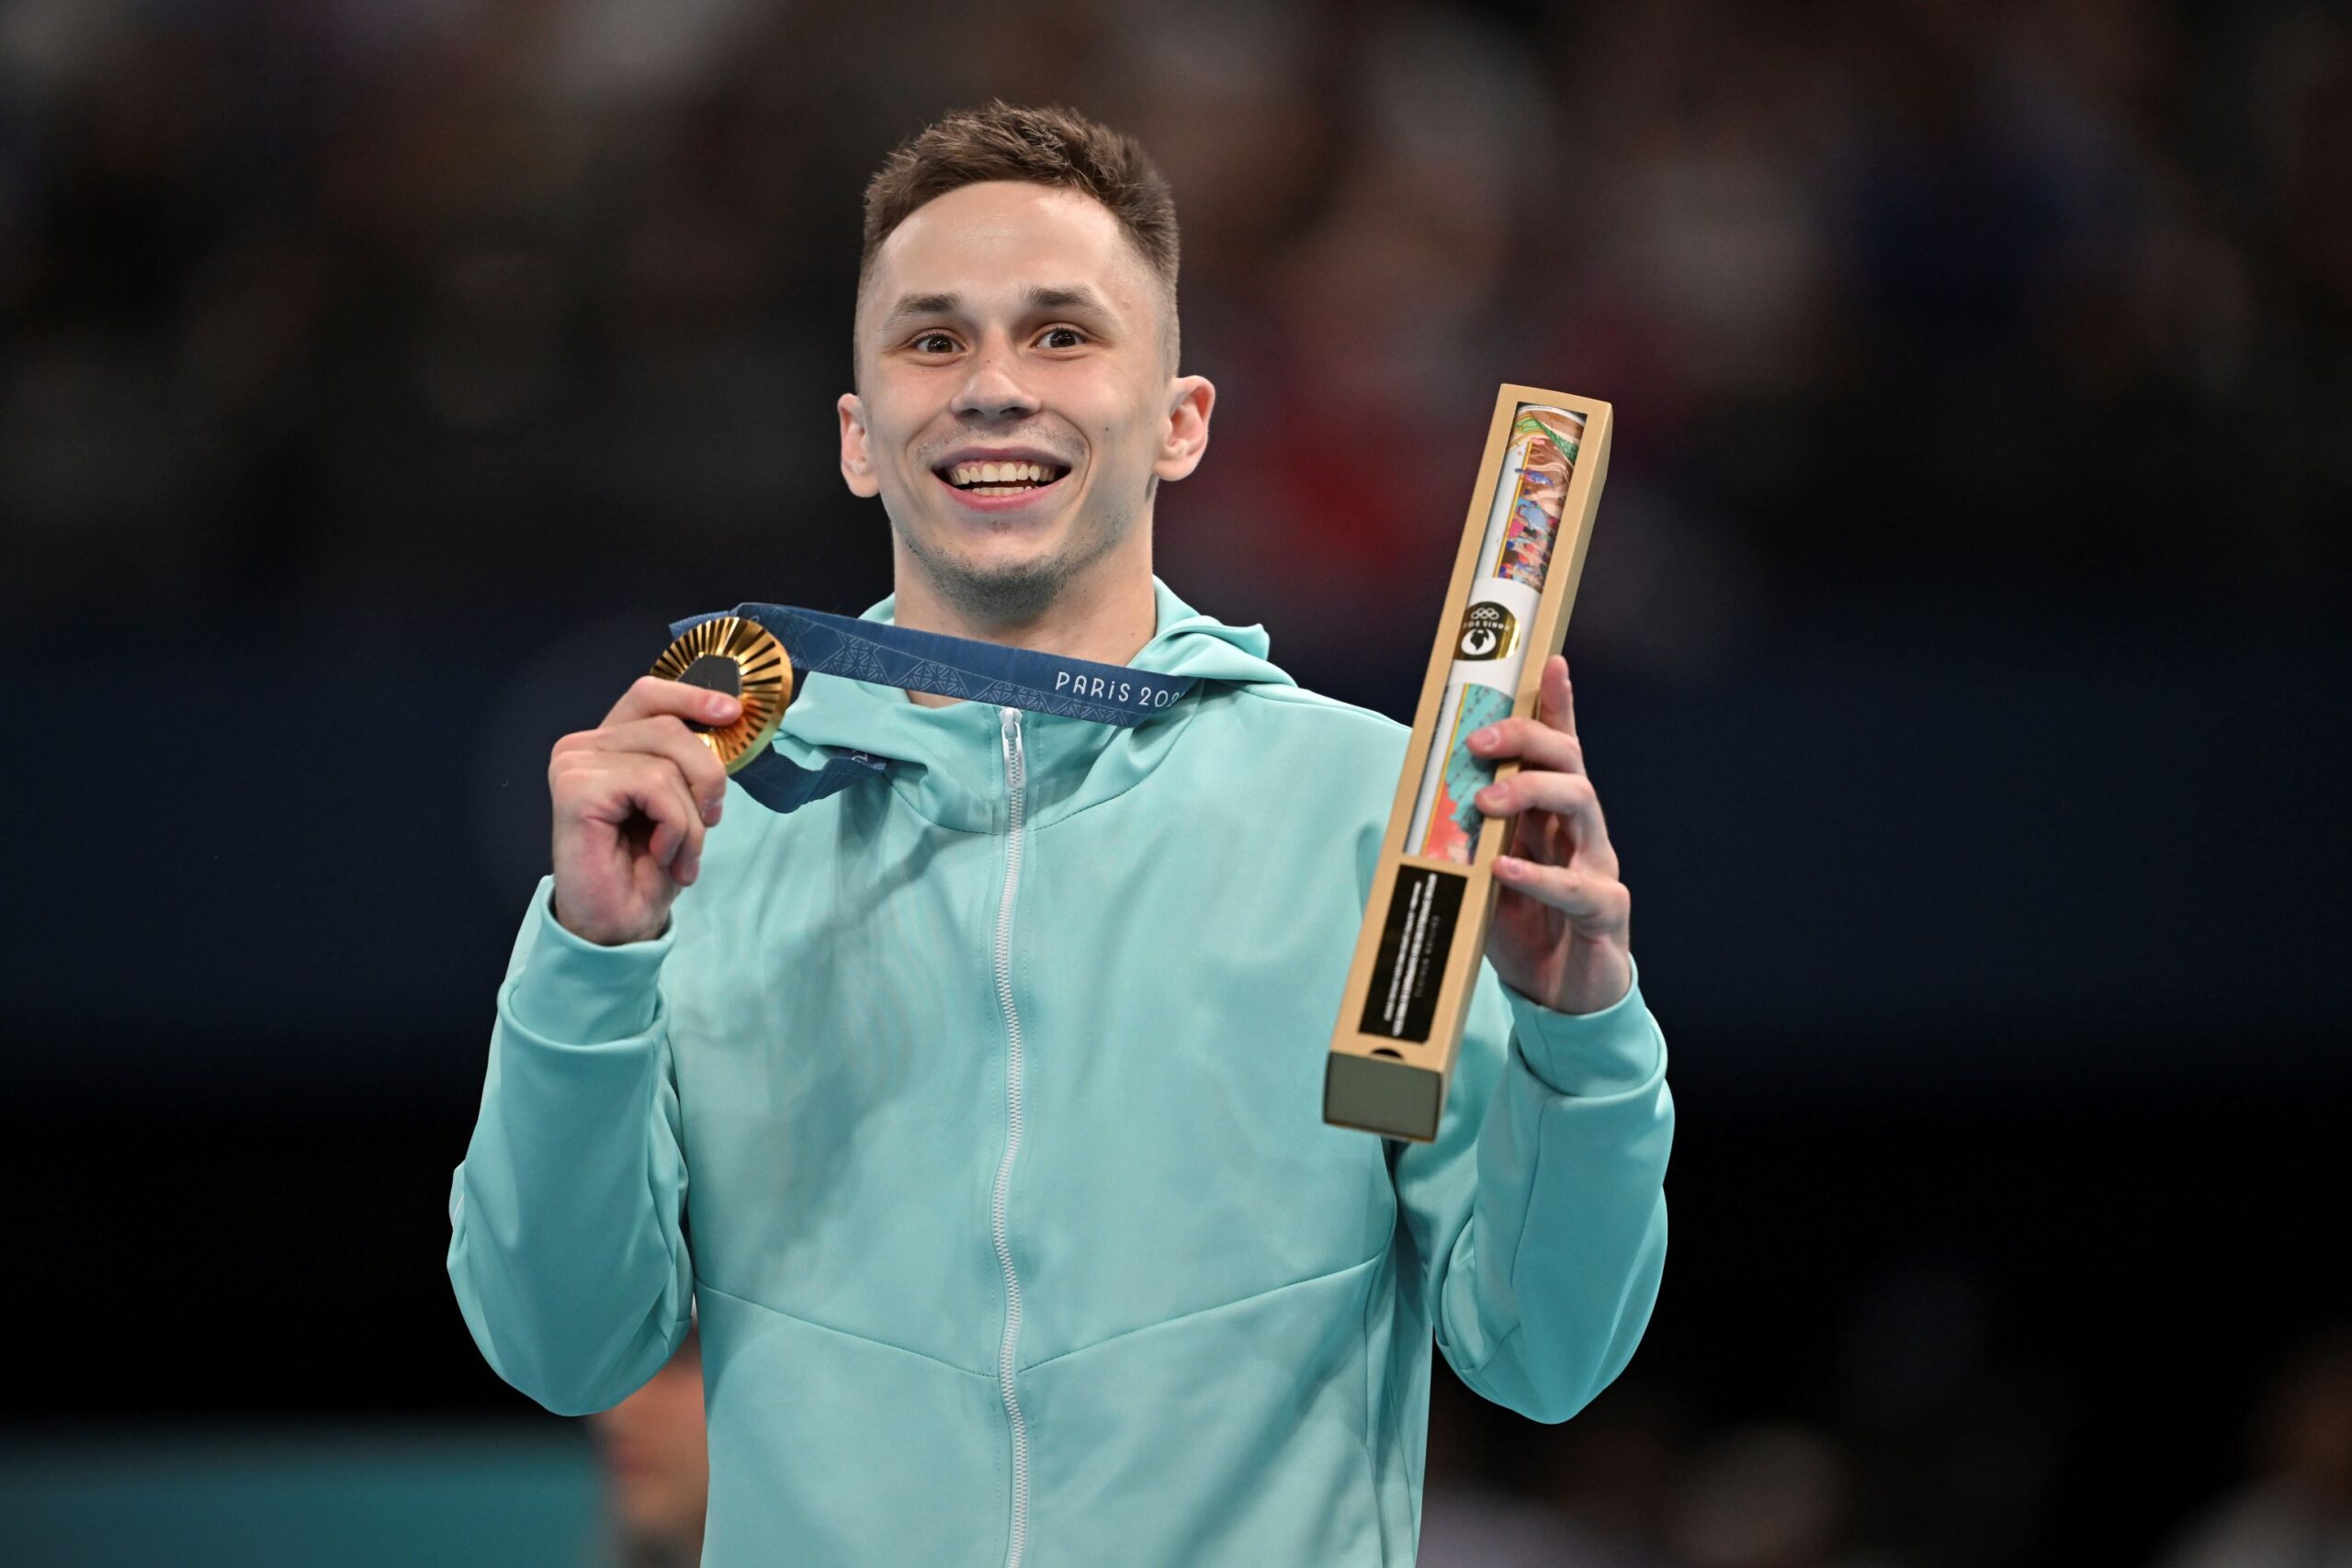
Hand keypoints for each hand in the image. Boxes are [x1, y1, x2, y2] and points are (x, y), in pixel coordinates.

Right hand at [548, 676, 738, 945]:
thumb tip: (726, 717)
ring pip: (668, 762)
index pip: (649, 695)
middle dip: (706, 777)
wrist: (617, 924)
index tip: (732, 711)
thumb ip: (687, 760)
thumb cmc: (645, 867)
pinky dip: (674, 825)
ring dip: (690, 818)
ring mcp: (575, 764)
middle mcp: (584, 746)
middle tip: (710, 821)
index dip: (693, 696)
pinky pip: (655, 786)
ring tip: (678, 853)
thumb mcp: (679, 803)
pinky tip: (659, 853)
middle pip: (670, 726)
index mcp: (608, 743)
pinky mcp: (576, 787)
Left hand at [1470, 655, 1633, 1013]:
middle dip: (1528, 740)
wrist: (1564, 1000)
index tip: (1550, 662)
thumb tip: (1426, 805)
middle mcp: (1582, 834)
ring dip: (1532, 794)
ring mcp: (1598, 868)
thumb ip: (1468, 840)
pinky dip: (1539, 875)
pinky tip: (1504, 867)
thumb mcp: (1485, 877)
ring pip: (1583, 807)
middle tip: (1479, 743)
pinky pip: (1579, 886)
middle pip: (1570, 764)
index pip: (1560, 750)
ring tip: (1485, 802)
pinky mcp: (1605, 913)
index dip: (1559, 704)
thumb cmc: (1527, 930)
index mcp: (1554, 819)